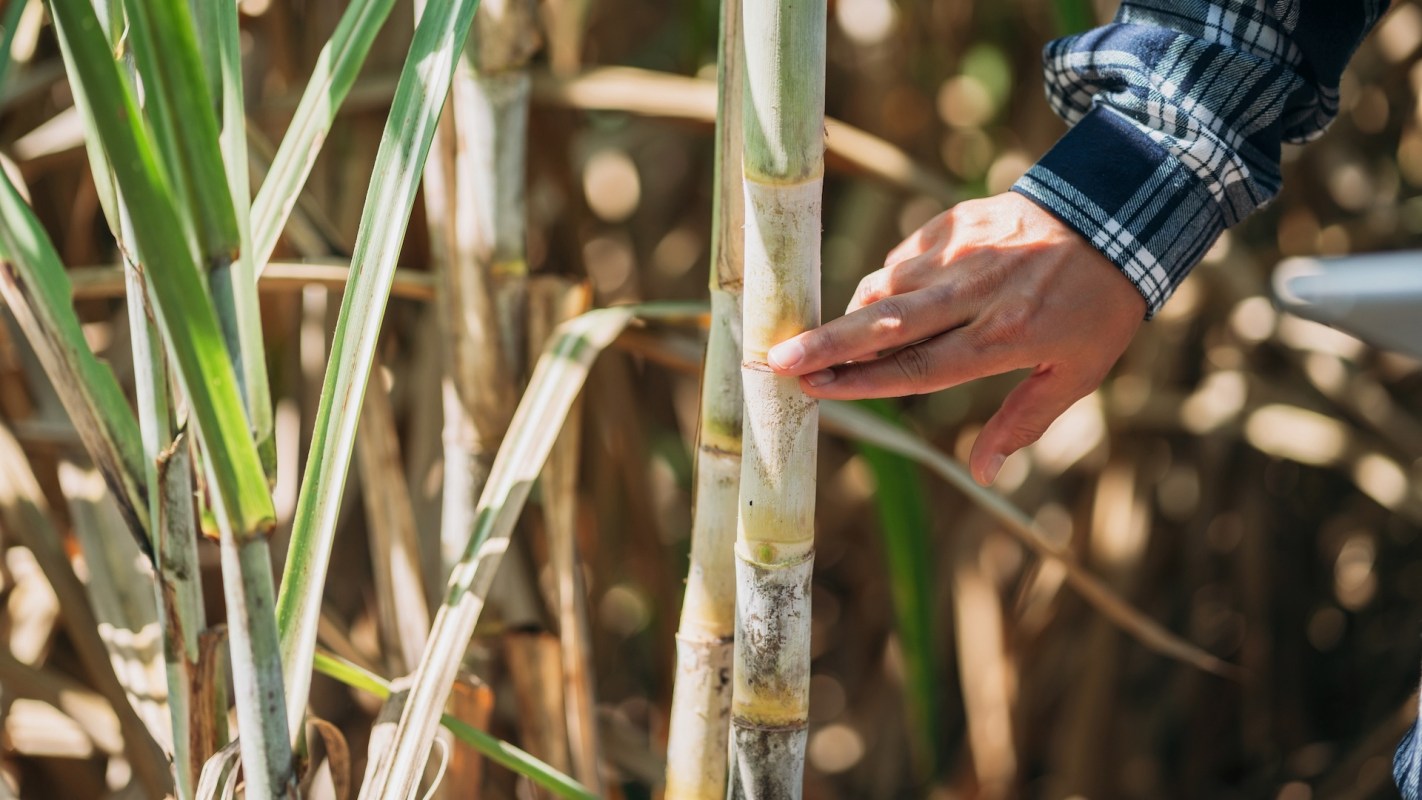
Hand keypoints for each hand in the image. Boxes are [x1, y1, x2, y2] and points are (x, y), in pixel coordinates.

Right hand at [767, 192, 1145, 484]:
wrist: (1117, 212)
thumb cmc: (1097, 306)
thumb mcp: (1077, 373)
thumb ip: (1023, 421)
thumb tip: (982, 475)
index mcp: (1005, 337)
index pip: (920, 367)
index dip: (864, 383)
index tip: (816, 390)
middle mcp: (976, 293)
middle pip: (887, 324)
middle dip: (828, 344)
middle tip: (776, 358)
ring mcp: (961, 251)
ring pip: (887, 287)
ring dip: (853, 316)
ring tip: (825, 340)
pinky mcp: (954, 221)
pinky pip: (903, 259)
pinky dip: (886, 284)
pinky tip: (884, 302)